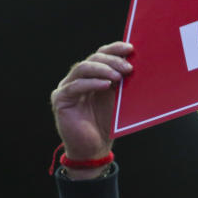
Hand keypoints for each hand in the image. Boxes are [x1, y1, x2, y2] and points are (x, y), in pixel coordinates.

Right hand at [50, 41, 133, 159]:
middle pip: (93, 58)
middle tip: (128, 67)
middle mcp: (78, 78)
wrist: (94, 149)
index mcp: (93, 75)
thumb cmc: (107, 123)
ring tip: (118, 76)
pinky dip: (91, 83)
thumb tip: (137, 64)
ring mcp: (67, 87)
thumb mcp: (118, 99)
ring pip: (83, 68)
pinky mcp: (60, 100)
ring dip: (103, 69)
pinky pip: (75, 87)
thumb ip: (122, 82)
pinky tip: (105, 85)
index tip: (130, 48)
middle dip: (112, 61)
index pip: (102, 54)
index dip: (115, 48)